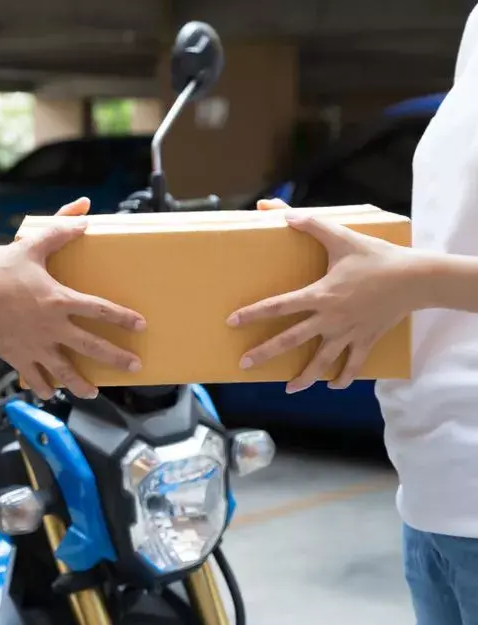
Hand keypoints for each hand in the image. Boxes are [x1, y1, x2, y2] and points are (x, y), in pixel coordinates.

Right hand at [0, 197, 145, 399]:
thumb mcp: (30, 246)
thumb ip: (59, 231)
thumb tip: (84, 215)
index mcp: (60, 300)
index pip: (101, 310)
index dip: (123, 318)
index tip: (140, 326)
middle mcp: (53, 327)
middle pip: (92, 346)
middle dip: (116, 358)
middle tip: (134, 366)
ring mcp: (36, 346)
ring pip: (65, 370)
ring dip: (81, 384)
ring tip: (93, 392)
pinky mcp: (17, 357)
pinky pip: (34, 377)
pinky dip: (43, 387)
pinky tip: (49, 393)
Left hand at [227, 199, 413, 392]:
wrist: (416, 278)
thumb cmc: (377, 257)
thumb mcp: (342, 237)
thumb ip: (311, 224)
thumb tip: (282, 211)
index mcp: (320, 295)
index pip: (278, 306)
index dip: (253, 314)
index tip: (232, 323)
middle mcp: (330, 318)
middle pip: (291, 340)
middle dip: (265, 353)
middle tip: (244, 364)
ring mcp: (348, 332)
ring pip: (322, 361)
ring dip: (305, 377)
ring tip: (289, 389)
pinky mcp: (366, 339)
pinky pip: (353, 364)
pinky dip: (344, 377)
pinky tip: (333, 386)